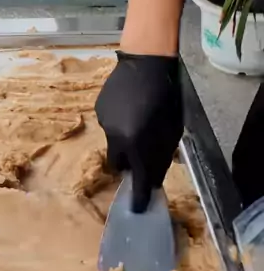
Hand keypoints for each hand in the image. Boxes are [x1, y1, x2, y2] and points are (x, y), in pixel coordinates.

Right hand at [95, 52, 182, 212]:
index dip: (139, 196)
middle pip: (118, 165)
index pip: (138, 179)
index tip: (138, 208)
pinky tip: (128, 109)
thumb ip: (161, 156)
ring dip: (125, 142)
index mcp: (137, 143)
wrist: (144, 61)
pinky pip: (109, 127)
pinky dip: (119, 125)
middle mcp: (116, 137)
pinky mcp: (98, 111)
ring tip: (137, 124)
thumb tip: (153, 179)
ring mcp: (104, 124)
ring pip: (113, 144)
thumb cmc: (166, 96)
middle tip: (139, 159)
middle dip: (128, 167)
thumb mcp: (171, 130)